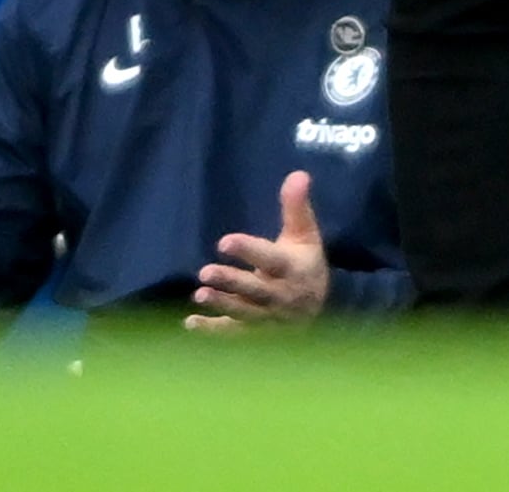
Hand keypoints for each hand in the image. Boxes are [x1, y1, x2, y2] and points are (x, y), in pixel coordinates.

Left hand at [187, 171, 328, 331]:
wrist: (318, 310)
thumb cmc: (305, 263)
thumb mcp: (305, 234)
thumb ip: (296, 206)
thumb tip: (298, 173)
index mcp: (293, 268)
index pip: (271, 259)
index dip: (249, 251)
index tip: (224, 241)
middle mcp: (282, 296)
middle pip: (255, 290)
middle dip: (232, 282)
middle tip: (204, 272)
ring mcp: (269, 318)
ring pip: (244, 313)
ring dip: (222, 305)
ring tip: (199, 294)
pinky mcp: (256, 334)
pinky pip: (234, 333)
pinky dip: (213, 330)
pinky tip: (190, 323)